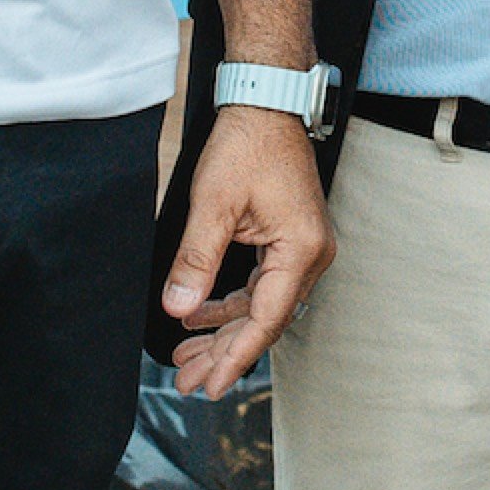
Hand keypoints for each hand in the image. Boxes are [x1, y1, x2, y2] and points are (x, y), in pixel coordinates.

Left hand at [161, 105, 332, 396]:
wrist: (267, 104)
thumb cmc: (247, 145)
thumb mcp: (214, 205)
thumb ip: (196, 261)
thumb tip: (178, 308)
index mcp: (300, 250)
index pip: (265, 319)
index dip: (233, 356)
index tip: (207, 385)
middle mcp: (311, 255)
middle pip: (264, 320)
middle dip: (223, 352)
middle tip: (186, 381)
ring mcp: (302, 249)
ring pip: (260, 306)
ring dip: (223, 331)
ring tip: (187, 357)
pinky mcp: (289, 241)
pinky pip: (260, 286)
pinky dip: (230, 304)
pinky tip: (199, 316)